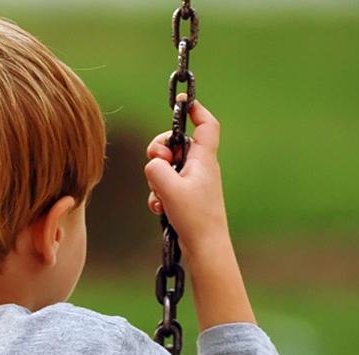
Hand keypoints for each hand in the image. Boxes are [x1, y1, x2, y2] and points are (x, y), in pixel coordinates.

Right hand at [144, 100, 227, 255]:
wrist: (206, 247)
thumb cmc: (194, 217)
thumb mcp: (168, 188)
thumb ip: (155, 169)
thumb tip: (152, 164)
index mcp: (203, 159)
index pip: (205, 125)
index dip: (196, 111)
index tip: (183, 103)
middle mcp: (200, 167)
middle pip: (176, 144)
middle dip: (159, 152)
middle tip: (157, 164)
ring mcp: (193, 183)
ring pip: (167, 167)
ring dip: (156, 179)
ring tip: (161, 197)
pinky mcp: (186, 197)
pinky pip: (165, 186)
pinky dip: (158, 194)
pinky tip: (160, 209)